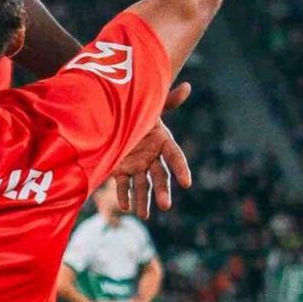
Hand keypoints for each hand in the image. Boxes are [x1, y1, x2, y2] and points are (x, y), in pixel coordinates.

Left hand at [113, 83, 193, 217]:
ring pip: (142, 185)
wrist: (115, 114)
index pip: (175, 157)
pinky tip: (125, 206)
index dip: (181, 169)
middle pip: (160, 176)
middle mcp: (152, 157)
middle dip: (162, 191)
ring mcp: (137, 165)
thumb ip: (167, 100)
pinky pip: (123, 185)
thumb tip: (187, 86)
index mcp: (163, 142)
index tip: (187, 183)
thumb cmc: (136, 109)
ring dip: (143, 201)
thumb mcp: (150, 105)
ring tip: (143, 215)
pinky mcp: (121, 170)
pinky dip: (124, 195)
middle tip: (165, 206)